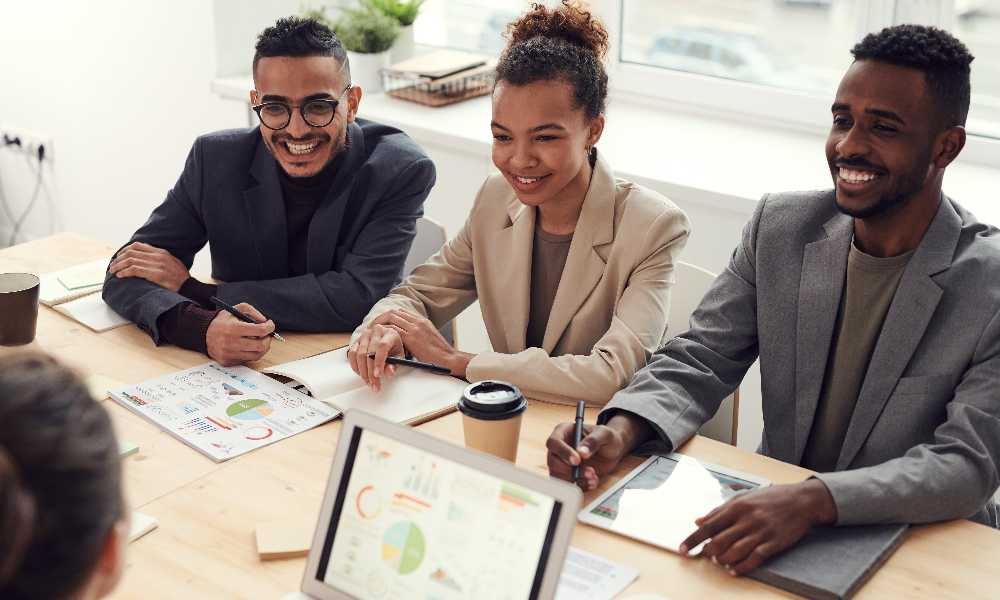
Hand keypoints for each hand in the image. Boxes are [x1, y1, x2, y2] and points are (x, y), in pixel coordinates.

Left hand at [109, 242, 189, 291]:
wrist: (190, 287)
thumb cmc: (180, 278)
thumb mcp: (171, 263)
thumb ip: (159, 260)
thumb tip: (144, 261)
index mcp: (161, 252)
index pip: (137, 246)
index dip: (124, 251)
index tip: (119, 257)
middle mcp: (158, 256)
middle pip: (131, 252)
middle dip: (118, 259)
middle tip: (112, 265)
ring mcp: (157, 265)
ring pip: (130, 261)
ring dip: (119, 266)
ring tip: (113, 271)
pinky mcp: (156, 274)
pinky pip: (135, 270)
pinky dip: (125, 272)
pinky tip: (120, 276)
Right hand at [205, 303, 273, 365]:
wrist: (203, 333)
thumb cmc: (223, 321)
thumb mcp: (236, 309)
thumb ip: (252, 312)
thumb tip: (265, 322)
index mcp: (234, 328)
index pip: (260, 330)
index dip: (269, 327)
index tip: (270, 325)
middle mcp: (231, 343)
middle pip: (260, 346)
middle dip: (268, 339)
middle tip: (267, 335)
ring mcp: (229, 354)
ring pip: (256, 355)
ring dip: (262, 348)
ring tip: (260, 340)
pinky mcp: (227, 361)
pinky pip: (247, 360)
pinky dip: (251, 353)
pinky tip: (249, 346)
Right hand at [347, 323, 402, 391]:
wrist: (386, 340)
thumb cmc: (394, 348)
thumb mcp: (399, 357)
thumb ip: (394, 365)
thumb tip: (389, 372)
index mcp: (389, 334)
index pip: (382, 347)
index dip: (379, 362)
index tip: (378, 375)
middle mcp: (375, 332)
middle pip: (369, 353)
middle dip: (370, 372)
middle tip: (374, 384)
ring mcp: (364, 335)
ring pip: (358, 354)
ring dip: (362, 371)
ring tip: (368, 381)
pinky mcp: (356, 340)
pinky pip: (352, 354)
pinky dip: (355, 366)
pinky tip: (361, 374)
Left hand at [374, 309, 472, 377]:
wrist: (449, 359)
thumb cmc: (440, 354)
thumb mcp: (429, 339)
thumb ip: (418, 335)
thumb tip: (406, 340)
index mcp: (422, 321)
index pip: (400, 312)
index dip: (387, 316)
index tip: (379, 323)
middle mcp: (418, 321)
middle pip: (393, 312)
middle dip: (380, 318)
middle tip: (371, 326)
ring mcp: (415, 328)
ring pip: (391, 319)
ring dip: (379, 325)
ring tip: (371, 332)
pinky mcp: (412, 338)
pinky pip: (393, 331)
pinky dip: (383, 334)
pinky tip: (377, 340)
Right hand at [545, 413, 652, 489]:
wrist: (613, 451)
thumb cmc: (607, 437)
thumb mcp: (604, 434)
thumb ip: (593, 441)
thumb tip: (581, 452)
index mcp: (564, 432)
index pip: (554, 442)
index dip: (563, 452)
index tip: (577, 461)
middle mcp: (560, 448)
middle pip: (553, 462)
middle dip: (570, 470)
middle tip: (590, 471)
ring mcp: (562, 463)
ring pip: (558, 475)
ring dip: (576, 480)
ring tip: (593, 477)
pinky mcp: (568, 475)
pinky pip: (567, 485)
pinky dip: (580, 486)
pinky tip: (592, 483)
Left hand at [679, 479, 836, 575]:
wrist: (801, 500)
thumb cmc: (770, 498)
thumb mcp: (743, 497)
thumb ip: (720, 510)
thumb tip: (698, 521)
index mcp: (737, 506)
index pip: (709, 525)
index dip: (694, 539)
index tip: (682, 549)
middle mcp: (747, 519)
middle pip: (720, 540)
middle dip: (708, 552)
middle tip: (704, 556)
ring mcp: (761, 531)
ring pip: (735, 551)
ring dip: (723, 560)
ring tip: (719, 562)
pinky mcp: (774, 542)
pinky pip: (755, 558)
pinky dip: (742, 566)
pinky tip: (734, 570)